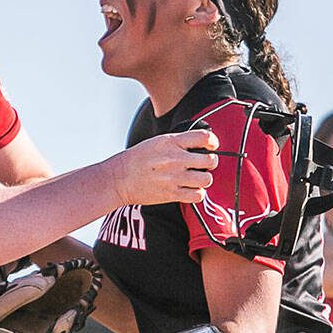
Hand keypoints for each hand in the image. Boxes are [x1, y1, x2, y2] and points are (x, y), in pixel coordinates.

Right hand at [103, 130, 218, 206]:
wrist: (120, 178)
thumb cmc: (138, 159)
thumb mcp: (158, 142)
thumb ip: (179, 142)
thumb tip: (200, 143)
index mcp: (172, 142)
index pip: (204, 137)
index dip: (213, 141)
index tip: (211, 145)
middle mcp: (175, 159)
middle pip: (210, 160)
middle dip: (210, 162)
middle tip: (204, 164)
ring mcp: (175, 178)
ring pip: (207, 179)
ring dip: (204, 179)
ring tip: (196, 178)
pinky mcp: (172, 194)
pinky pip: (197, 195)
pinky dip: (197, 193)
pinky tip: (190, 190)